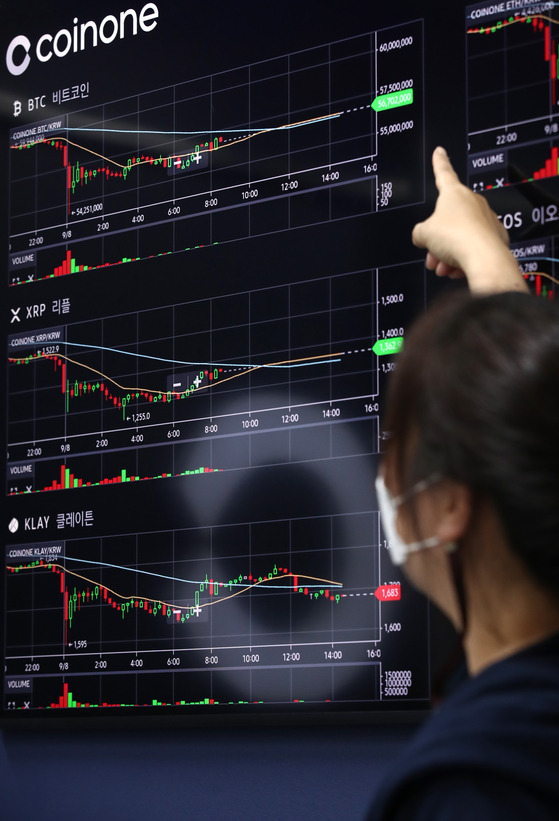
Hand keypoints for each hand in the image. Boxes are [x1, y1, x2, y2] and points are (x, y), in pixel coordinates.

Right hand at [412, 147, 527, 293]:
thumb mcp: (424, 234)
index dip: (439, 162)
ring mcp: (486, 219)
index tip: (440, 152)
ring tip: (443, 267)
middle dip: (438, 239)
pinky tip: (458, 269)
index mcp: (454, 193)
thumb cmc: (457, 239)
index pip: (443, 173)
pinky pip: (474, 247)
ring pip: (460, 236)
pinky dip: (463, 258)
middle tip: (431, 255)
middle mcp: (473, 202)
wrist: (483, 258)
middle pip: (449, 220)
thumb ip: (420, 232)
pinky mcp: (496, 236)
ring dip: (448, 253)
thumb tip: (423, 236)